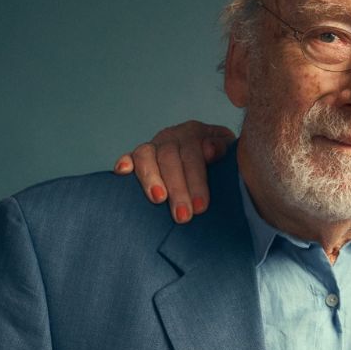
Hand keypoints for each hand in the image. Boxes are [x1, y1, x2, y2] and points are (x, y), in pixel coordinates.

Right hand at [113, 121, 234, 222]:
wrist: (211, 152)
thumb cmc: (220, 160)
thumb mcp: (228, 152)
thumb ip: (222, 148)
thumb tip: (210, 150)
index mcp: (195, 133)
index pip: (193, 156)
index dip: (196, 181)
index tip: (201, 206)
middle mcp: (172, 137)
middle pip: (170, 159)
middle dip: (177, 188)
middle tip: (183, 215)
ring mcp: (155, 145)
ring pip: (147, 156)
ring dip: (151, 178)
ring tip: (158, 199)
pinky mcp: (139, 156)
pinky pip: (130, 156)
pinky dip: (125, 162)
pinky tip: (122, 172)